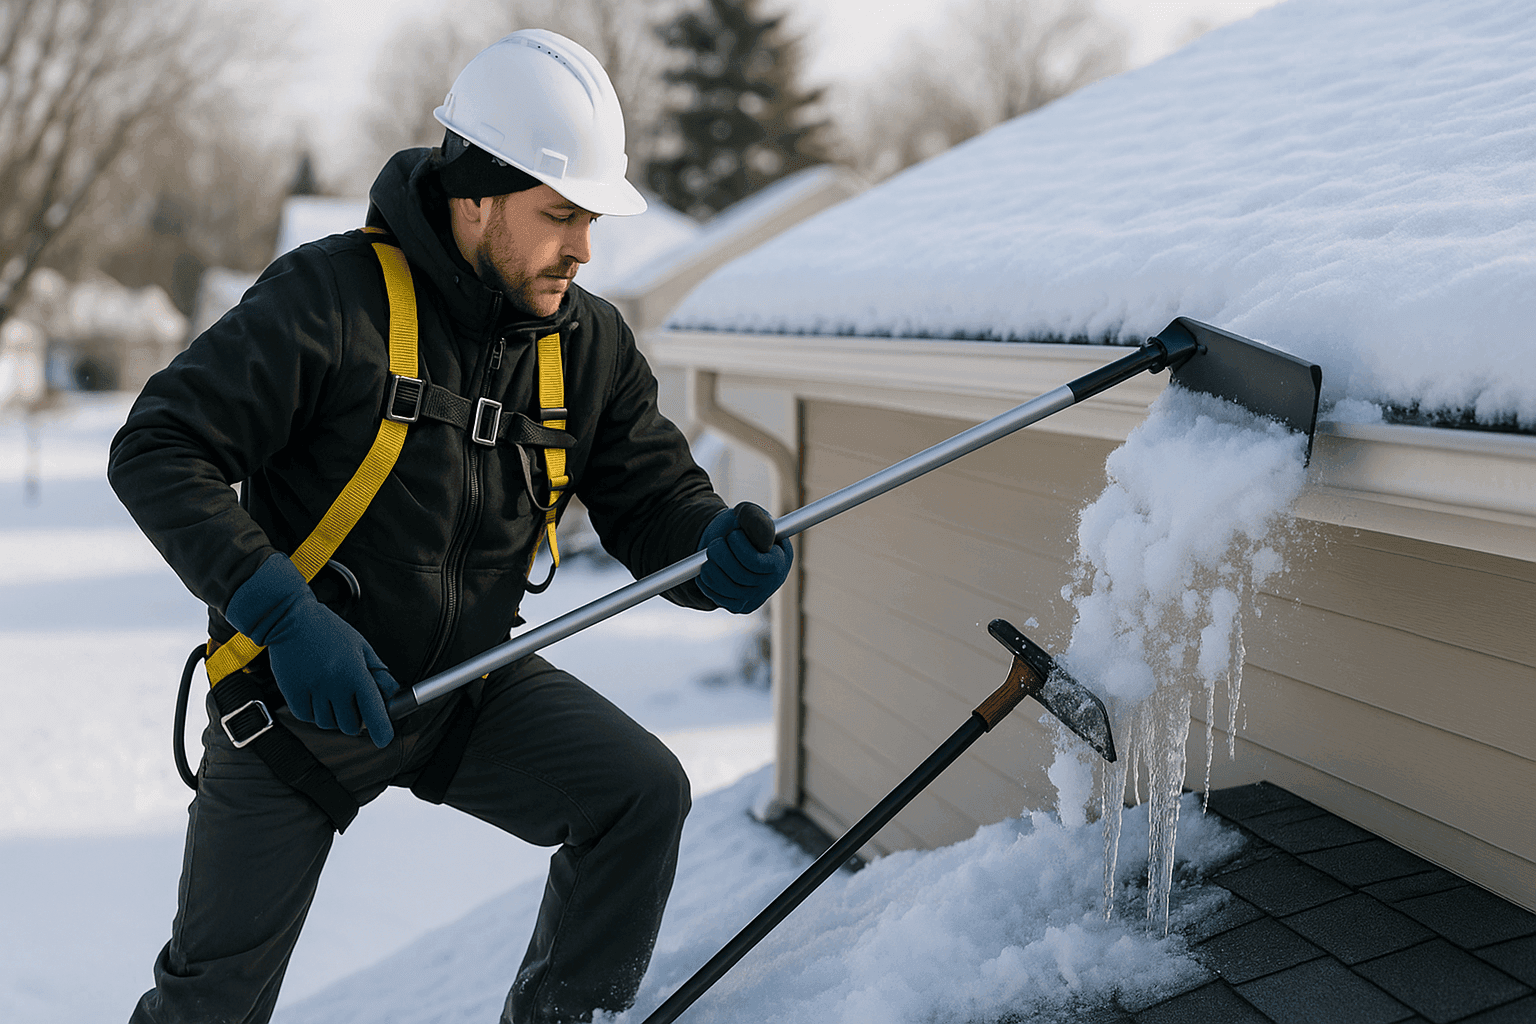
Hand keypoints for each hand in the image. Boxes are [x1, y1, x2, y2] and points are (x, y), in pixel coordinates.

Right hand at [225, 554, 398, 746]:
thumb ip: (378, 672)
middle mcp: (335, 684)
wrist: (290, 619)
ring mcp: (312, 690)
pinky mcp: (292, 693)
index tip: (383, 739)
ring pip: (327, 724)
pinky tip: (315, 696)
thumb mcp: (361, 646)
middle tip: (352, 706)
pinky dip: (313, 713)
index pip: (373, 711)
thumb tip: (391, 695)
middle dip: (355, 721)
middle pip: (350, 725)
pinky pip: (306, 718)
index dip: (381, 729)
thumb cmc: (329, 631)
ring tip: (332, 696)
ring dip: (333, 717)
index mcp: (356, 672)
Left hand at [697, 502, 792, 614]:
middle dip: (721, 555)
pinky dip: (706, 580)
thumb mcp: (747, 514)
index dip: (739, 547)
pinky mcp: (738, 606)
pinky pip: (717, 597)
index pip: (756, 562)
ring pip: (727, 587)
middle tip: (716, 543)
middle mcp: (772, 582)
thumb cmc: (740, 527)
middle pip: (740, 575)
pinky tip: (708, 567)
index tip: (733, 534)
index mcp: (781, 559)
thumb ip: (754, 519)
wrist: (726, 543)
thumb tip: (762, 539)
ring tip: (710, 553)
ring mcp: (755, 597)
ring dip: (711, 567)